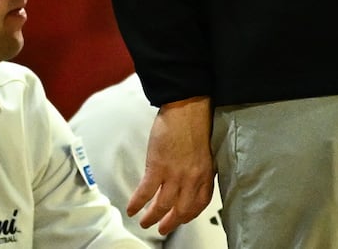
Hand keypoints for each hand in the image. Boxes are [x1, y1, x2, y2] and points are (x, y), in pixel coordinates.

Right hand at [127, 97, 213, 235]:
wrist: (187, 107)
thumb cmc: (197, 124)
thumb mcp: (206, 152)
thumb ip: (200, 170)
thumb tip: (191, 182)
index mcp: (205, 174)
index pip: (200, 204)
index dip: (189, 215)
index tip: (182, 219)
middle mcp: (192, 178)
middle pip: (182, 210)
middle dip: (170, 223)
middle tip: (162, 228)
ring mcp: (174, 174)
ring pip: (162, 205)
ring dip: (151, 217)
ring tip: (145, 222)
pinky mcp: (157, 167)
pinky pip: (146, 192)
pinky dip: (137, 203)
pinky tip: (131, 209)